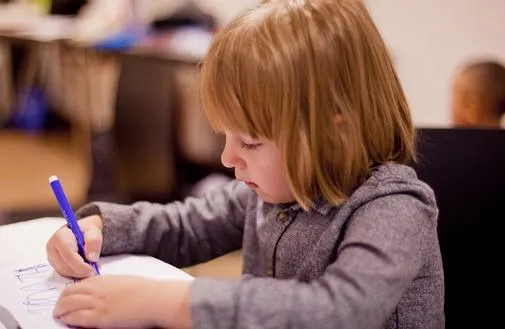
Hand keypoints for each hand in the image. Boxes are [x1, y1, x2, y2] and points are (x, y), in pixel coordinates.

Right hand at [46, 215, 103, 277]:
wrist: (80, 232)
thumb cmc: (86, 231)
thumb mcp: (93, 231)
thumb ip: (94, 241)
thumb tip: (91, 258)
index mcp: (60, 237)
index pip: (68, 255)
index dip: (81, 265)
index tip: (93, 269)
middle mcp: (52, 248)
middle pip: (65, 267)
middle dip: (81, 271)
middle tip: (94, 270)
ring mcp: (52, 258)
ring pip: (65, 273)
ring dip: (79, 273)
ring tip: (91, 267)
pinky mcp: (54, 265)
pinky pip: (65, 274)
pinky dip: (76, 274)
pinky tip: (84, 268)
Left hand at [54, 276, 192, 328]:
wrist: (154, 299)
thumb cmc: (146, 291)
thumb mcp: (124, 283)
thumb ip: (110, 286)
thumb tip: (102, 294)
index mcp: (104, 280)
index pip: (78, 284)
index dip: (70, 292)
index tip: (67, 298)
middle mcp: (97, 289)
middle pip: (69, 294)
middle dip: (61, 302)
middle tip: (59, 309)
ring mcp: (97, 303)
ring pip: (68, 305)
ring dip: (60, 311)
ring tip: (59, 316)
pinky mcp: (100, 317)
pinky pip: (76, 318)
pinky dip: (68, 320)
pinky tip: (66, 322)